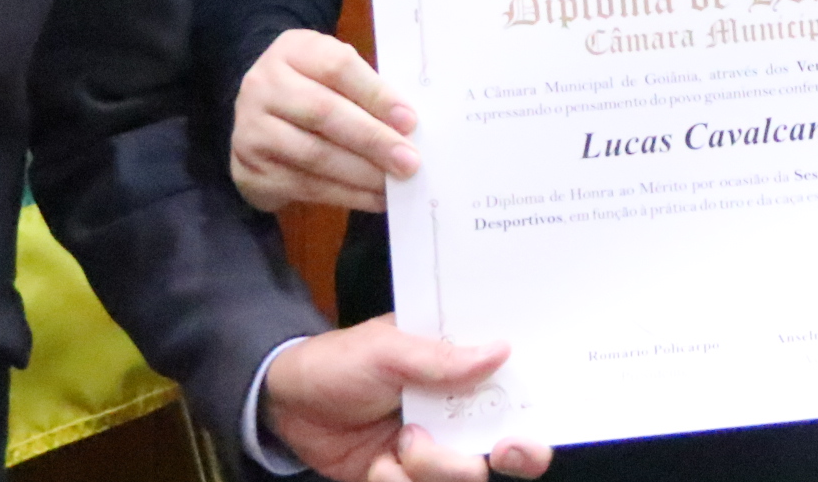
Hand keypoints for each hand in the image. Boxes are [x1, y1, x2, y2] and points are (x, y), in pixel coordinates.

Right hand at [230, 28, 418, 212]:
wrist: (259, 116)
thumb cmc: (313, 90)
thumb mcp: (333, 74)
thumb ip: (364, 91)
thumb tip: (406, 128)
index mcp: (293, 50)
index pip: (337, 67)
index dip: (375, 94)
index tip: (409, 120)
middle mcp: (264, 85)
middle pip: (324, 112)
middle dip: (372, 140)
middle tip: (408, 161)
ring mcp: (251, 128)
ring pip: (314, 154)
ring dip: (361, 174)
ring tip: (394, 184)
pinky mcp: (250, 169)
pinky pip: (305, 186)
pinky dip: (345, 195)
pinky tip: (373, 198)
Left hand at [261, 316, 552, 481]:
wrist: (285, 405)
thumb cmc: (339, 361)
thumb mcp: (386, 348)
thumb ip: (440, 358)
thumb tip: (501, 351)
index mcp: (459, 372)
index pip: (511, 389)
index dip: (531, 413)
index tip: (527, 429)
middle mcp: (455, 413)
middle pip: (504, 445)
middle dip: (511, 454)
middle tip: (500, 450)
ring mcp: (433, 450)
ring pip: (463, 474)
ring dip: (433, 464)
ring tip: (401, 443)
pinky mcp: (404, 478)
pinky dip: (395, 481)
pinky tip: (377, 464)